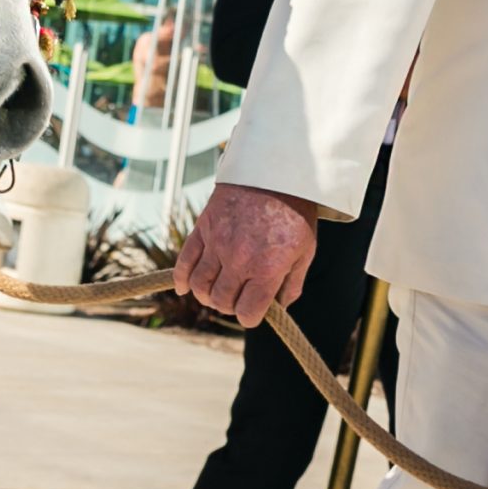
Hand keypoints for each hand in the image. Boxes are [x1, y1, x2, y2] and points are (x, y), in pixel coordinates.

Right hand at [173, 183, 318, 327]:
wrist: (275, 172)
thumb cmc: (294, 213)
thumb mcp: (305, 251)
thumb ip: (292, 284)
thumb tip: (280, 308)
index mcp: (267, 269)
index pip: (247, 314)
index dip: (250, 316)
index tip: (252, 310)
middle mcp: (239, 260)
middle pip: (221, 302)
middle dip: (229, 305)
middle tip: (237, 295)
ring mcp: (218, 244)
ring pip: (200, 287)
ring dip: (206, 295)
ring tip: (216, 289)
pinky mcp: (203, 228)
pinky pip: (184, 263)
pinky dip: (181, 280)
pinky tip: (185, 287)